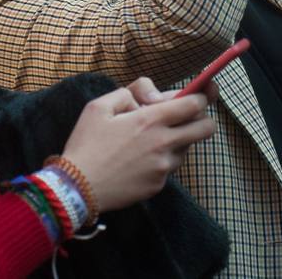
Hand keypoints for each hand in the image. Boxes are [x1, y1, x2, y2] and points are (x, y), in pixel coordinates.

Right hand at [61, 83, 215, 213]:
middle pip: (206, 128)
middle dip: (203, 119)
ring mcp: (163, 166)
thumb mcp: (99, 107)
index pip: (195, 104)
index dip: (202, 96)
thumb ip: (129, 93)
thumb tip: (151, 98)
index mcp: (151, 120)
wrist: (76, 189)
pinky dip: (163, 160)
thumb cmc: (86, 145)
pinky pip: (170, 167)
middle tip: (188, 117)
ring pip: (187, 148)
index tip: (203, 93)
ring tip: (151, 140)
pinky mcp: (158, 185)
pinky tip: (140, 160)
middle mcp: (163, 143)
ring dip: (179, 140)